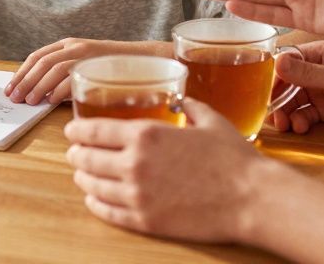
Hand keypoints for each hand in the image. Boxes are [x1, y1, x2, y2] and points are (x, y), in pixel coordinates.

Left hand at [6, 39, 167, 103]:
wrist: (149, 60)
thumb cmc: (115, 70)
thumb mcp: (86, 67)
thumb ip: (65, 77)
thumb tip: (40, 95)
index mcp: (69, 44)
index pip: (37, 56)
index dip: (21, 73)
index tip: (10, 89)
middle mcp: (75, 46)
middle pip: (41, 62)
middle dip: (25, 81)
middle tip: (16, 99)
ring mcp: (87, 54)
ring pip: (53, 68)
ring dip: (38, 86)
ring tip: (30, 101)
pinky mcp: (97, 64)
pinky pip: (72, 76)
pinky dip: (58, 89)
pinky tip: (50, 100)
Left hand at [64, 98, 275, 242]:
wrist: (252, 198)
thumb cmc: (234, 158)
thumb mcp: (209, 120)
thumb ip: (188, 107)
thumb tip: (180, 100)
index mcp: (146, 135)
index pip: (94, 131)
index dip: (77, 131)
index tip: (71, 131)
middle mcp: (135, 164)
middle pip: (87, 159)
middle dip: (76, 155)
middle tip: (74, 153)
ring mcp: (138, 195)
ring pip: (93, 186)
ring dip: (82, 179)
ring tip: (81, 176)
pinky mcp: (146, 221)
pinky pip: (109, 213)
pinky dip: (96, 204)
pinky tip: (94, 200)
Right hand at [269, 41, 323, 133]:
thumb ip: (308, 73)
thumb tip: (276, 62)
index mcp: (317, 54)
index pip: (284, 63)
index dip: (271, 79)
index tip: (263, 95)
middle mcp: (316, 71)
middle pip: (285, 86)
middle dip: (276, 101)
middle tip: (274, 117)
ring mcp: (322, 91)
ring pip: (293, 103)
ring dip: (286, 114)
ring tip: (288, 127)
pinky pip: (305, 115)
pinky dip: (300, 122)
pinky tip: (302, 128)